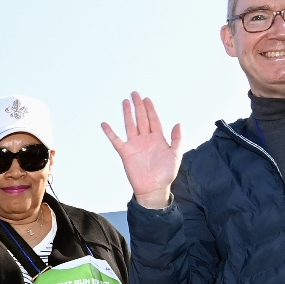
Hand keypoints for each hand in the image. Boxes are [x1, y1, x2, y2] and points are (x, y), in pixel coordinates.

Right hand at [101, 92, 182, 208]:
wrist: (154, 189)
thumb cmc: (165, 174)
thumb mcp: (176, 155)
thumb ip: (177, 139)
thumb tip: (178, 124)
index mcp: (158, 139)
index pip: (154, 120)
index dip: (151, 109)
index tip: (147, 99)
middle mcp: (145, 140)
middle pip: (141, 119)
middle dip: (139, 106)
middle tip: (135, 94)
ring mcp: (135, 145)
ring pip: (130, 125)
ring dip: (128, 114)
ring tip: (125, 102)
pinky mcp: (126, 153)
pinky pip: (116, 140)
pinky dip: (110, 132)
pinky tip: (106, 124)